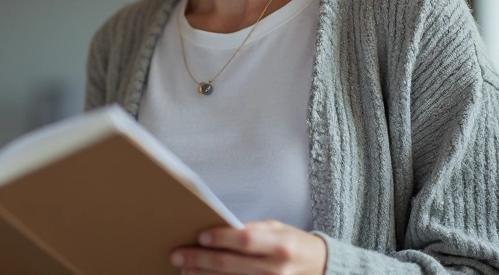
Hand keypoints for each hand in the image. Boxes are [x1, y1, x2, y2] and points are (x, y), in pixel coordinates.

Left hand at [170, 220, 326, 274]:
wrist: (320, 268)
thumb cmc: (292, 244)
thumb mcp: (277, 229)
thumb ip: (251, 230)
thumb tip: (218, 229)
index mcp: (280, 245)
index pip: (246, 240)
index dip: (221, 238)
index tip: (200, 236)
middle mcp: (276, 269)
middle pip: (231, 265)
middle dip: (200, 260)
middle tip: (178, 255)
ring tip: (184, 270)